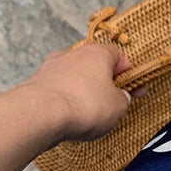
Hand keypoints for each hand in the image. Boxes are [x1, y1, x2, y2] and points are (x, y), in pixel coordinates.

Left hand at [17, 44, 145, 144]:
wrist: (39, 114)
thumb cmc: (83, 105)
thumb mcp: (118, 106)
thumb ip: (122, 99)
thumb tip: (118, 98)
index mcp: (97, 53)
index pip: (119, 56)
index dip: (129, 74)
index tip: (135, 90)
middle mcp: (72, 54)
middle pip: (94, 66)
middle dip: (104, 84)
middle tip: (112, 104)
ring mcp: (51, 67)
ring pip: (74, 78)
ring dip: (83, 92)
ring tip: (88, 115)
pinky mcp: (35, 83)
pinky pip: (57, 90)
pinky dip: (65, 101)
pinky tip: (68, 117)